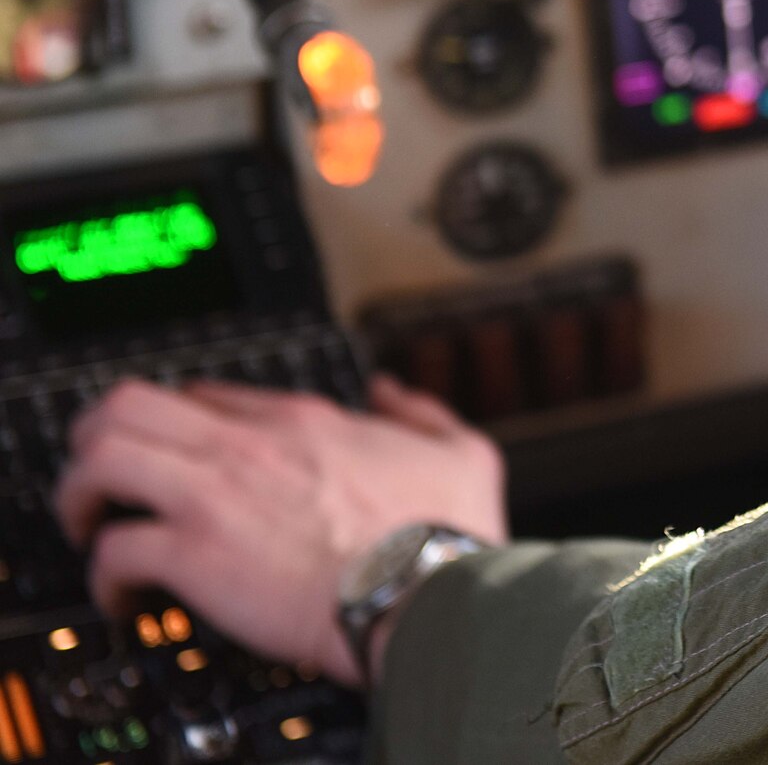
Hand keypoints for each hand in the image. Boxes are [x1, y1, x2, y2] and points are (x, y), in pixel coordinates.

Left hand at [54, 372, 507, 685]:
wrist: (426, 591)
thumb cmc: (444, 535)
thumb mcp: (462, 450)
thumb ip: (421, 411)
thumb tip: (391, 391)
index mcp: (306, 421)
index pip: (207, 395)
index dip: (179, 424)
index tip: (176, 458)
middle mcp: (250, 444)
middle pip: (131, 404)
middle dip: (99, 437)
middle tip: (103, 477)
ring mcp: (217, 493)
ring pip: (102, 457)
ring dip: (82, 493)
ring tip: (92, 526)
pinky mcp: (196, 553)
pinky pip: (114, 550)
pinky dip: (104, 577)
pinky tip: (126, 599)